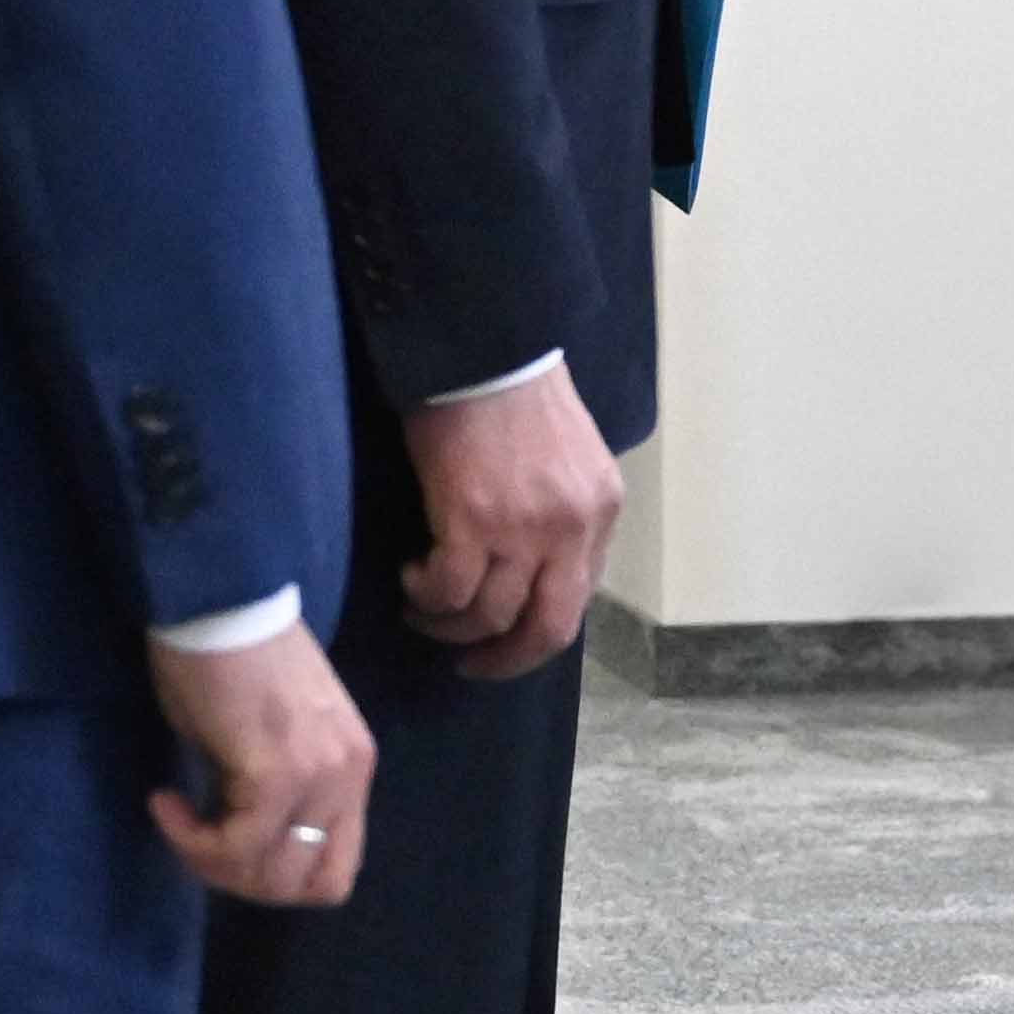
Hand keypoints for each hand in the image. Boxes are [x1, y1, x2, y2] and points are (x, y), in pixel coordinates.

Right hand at [147, 626, 375, 909]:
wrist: (218, 604)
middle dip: (240, 878)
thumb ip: (275, 793)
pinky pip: (236, 845)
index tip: (227, 844)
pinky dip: (191, 840)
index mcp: (352, 767)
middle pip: (308, 885)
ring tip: (176, 815)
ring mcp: (320, 775)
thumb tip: (245, 847)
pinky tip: (165, 802)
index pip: (337, 868)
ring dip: (211, 861)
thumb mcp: (268, 740)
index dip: (277, 878)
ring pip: (271, 874)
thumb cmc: (230, 661)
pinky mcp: (279, 772)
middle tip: (194, 839)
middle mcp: (349, 775)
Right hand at [399, 359, 622, 676]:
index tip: (506, 637)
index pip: (579, 598)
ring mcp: (525, 527)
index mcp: (602, 512)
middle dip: (507, 660)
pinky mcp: (472, 520)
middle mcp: (572, 527)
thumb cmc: (517, 396)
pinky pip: (449, 590)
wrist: (483, 349)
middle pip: (548, 629)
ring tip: (423, 609)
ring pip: (489, 615)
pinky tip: (412, 578)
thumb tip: (536, 566)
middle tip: (471, 664)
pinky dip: (427, 597)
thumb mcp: (569, 457)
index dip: (537, 628)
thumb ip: (564, 512)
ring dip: (449, 626)